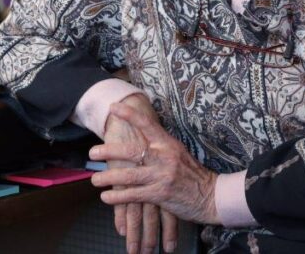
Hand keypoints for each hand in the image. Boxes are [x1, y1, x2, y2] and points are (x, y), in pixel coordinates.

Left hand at [92, 101, 219, 225]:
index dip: (129, 115)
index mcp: (168, 143)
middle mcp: (164, 157)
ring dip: (109, 178)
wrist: (211, 196)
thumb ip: (159, 145)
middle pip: (132, 151)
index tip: (113, 107)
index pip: (147, 124)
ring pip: (129, 175)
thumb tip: (139, 135)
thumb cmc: (192, 174)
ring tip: (94, 179)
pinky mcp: (160, 195)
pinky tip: (106, 197)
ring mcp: (162, 176)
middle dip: (109, 151)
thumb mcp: (178, 153)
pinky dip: (118, 197)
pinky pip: (134, 195)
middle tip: (92, 153)